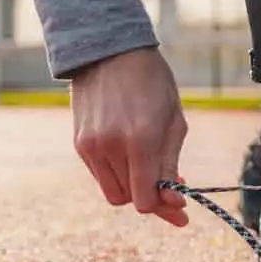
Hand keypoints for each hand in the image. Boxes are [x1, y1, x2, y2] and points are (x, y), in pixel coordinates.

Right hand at [70, 47, 188, 226]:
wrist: (110, 51)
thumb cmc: (153, 83)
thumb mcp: (174, 121)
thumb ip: (171, 164)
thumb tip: (173, 201)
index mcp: (140, 140)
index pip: (145, 199)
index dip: (164, 209)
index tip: (181, 209)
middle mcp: (110, 147)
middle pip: (128, 200)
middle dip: (152, 198)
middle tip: (171, 186)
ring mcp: (90, 146)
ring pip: (112, 191)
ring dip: (133, 187)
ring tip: (151, 167)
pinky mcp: (79, 144)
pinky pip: (100, 175)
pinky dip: (118, 174)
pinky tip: (131, 156)